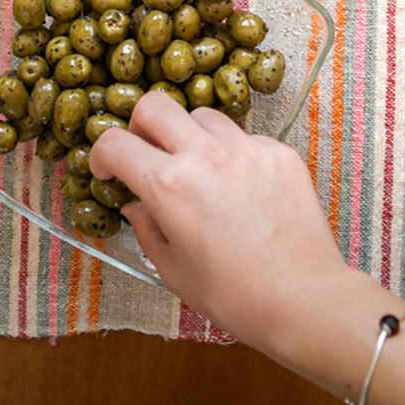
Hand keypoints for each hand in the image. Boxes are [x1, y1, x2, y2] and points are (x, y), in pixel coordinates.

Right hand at [89, 92, 359, 347]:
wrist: (303, 298)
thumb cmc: (235, 295)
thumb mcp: (174, 270)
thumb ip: (147, 229)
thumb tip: (136, 206)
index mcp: (170, 186)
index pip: (115, 143)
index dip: (102, 155)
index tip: (108, 170)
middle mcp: (207, 156)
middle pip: (155, 105)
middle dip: (140, 127)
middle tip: (147, 156)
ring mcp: (247, 149)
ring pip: (203, 115)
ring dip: (189, 136)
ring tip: (197, 170)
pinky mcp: (279, 153)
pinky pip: (244, 136)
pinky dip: (231, 152)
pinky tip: (238, 186)